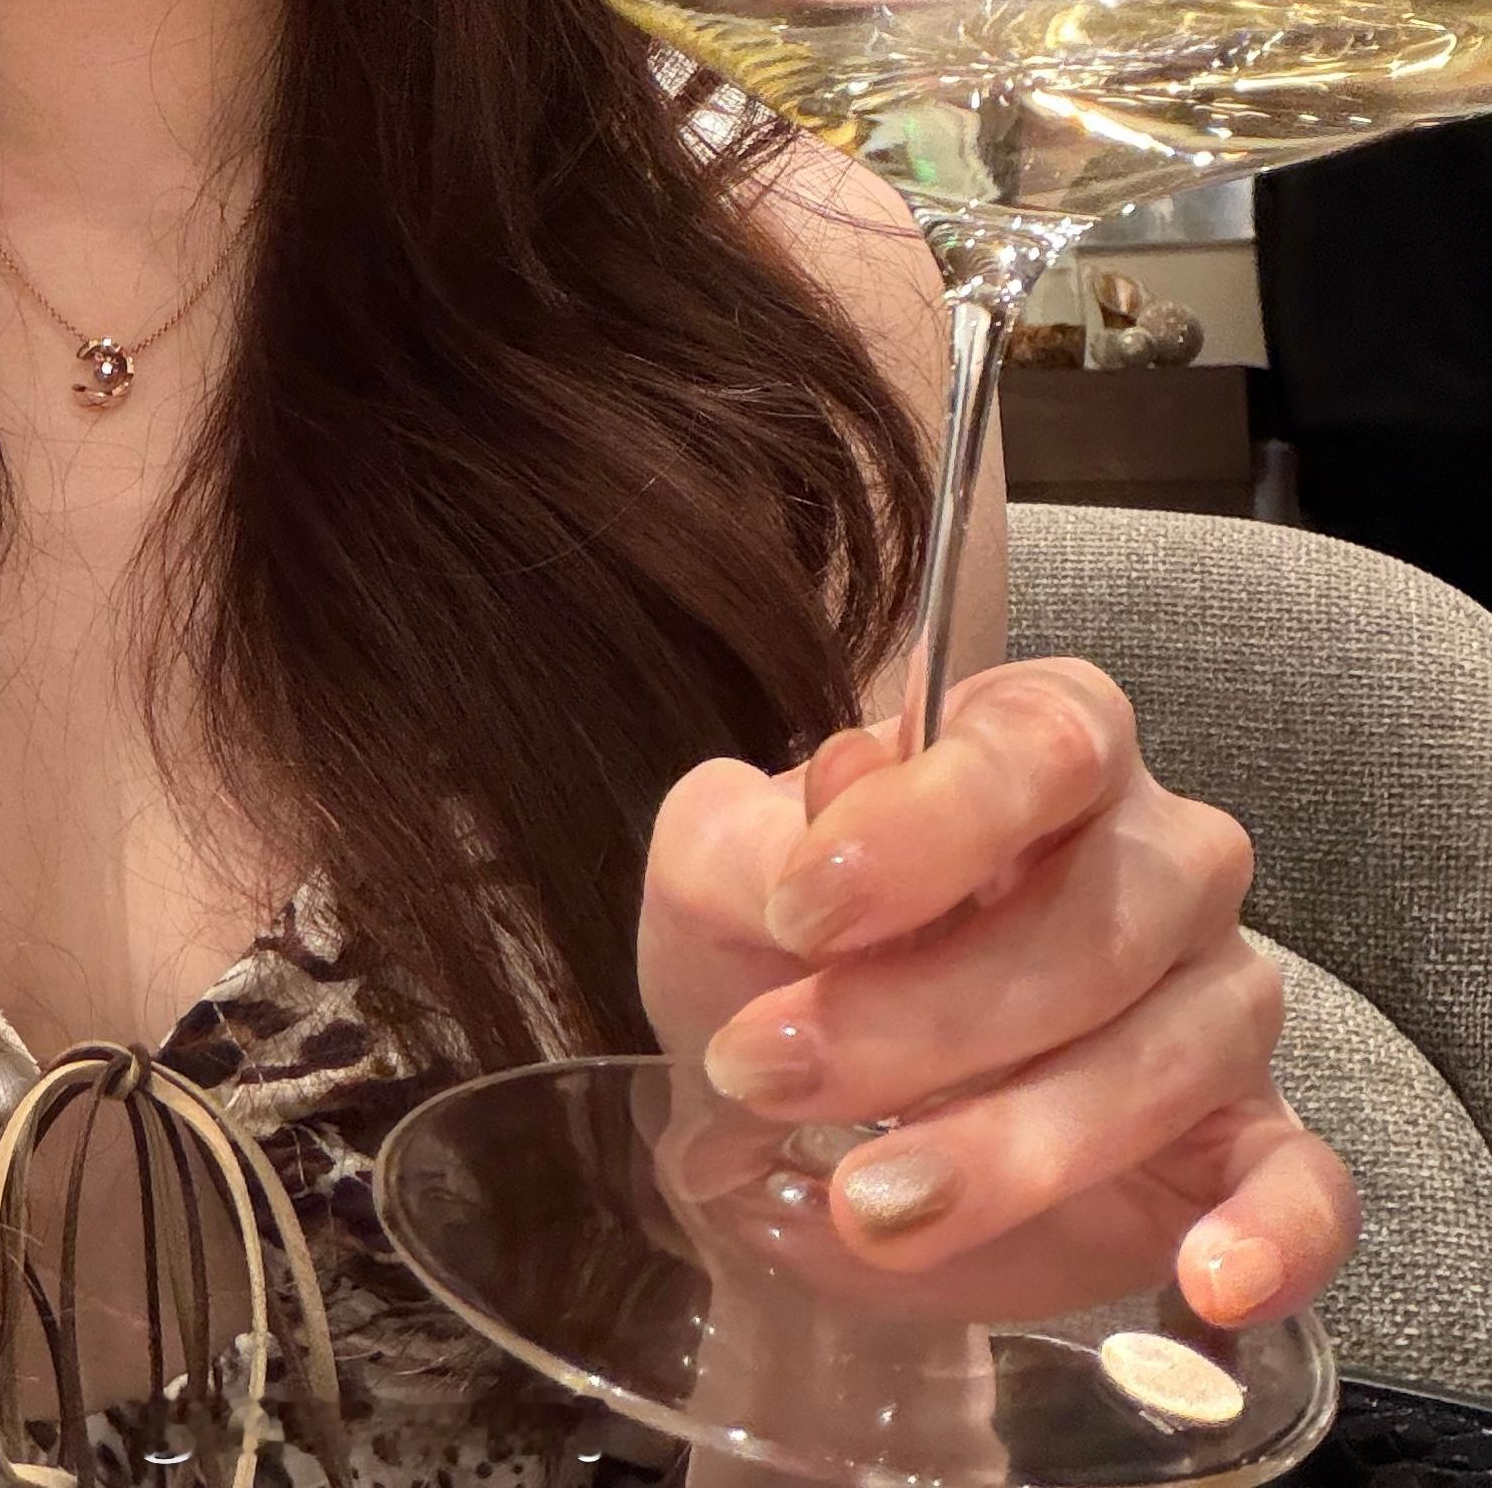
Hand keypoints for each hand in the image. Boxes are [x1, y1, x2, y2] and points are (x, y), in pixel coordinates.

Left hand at [636, 657, 1358, 1328]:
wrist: (793, 1099)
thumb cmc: (773, 946)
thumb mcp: (716, 872)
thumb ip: (748, 842)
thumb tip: (817, 844)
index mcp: (1045, 742)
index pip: (1041, 744)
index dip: (929, 824)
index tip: (801, 910)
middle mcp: (1161, 852)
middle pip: (1099, 918)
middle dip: (924, 1014)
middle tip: (771, 1072)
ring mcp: (1218, 997)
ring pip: (1166, 1058)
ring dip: (1013, 1144)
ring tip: (869, 1202)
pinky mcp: (1248, 1143)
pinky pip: (1305, 1183)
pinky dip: (1272, 1235)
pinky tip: (1205, 1280)